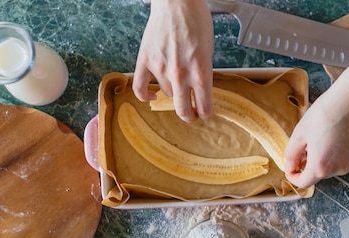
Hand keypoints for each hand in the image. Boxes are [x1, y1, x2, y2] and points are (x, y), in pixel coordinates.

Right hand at [133, 0, 213, 121]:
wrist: (177, 3)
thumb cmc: (196, 22)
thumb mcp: (209, 52)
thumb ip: (203, 74)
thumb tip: (198, 92)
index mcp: (201, 72)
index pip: (205, 106)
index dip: (206, 114)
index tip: (205, 115)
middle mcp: (181, 74)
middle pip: (183, 110)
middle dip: (190, 116)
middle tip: (193, 115)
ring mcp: (161, 69)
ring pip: (167, 94)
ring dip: (174, 93)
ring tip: (178, 83)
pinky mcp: (145, 61)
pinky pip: (140, 87)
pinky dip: (145, 96)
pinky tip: (152, 96)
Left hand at [284, 70, 348, 188]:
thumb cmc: (325, 114)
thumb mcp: (299, 133)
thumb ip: (291, 155)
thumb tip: (290, 167)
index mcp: (320, 167)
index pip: (303, 183)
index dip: (293, 177)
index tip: (290, 168)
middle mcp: (338, 169)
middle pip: (318, 174)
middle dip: (308, 164)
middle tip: (304, 145)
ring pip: (331, 165)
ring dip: (323, 157)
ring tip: (320, 136)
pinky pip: (344, 157)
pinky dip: (337, 151)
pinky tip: (335, 133)